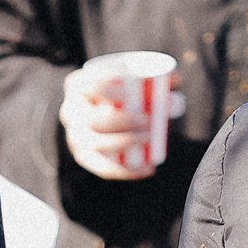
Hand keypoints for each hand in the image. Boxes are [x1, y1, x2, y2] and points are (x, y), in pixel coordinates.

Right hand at [61, 64, 173, 181]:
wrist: (97, 113)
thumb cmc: (116, 91)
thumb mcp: (127, 79)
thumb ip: (152, 76)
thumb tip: (176, 79)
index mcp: (76, 86)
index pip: (89, 86)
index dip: (108, 89)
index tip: (132, 91)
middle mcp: (70, 112)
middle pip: (93, 119)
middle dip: (122, 120)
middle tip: (148, 119)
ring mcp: (75, 138)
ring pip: (96, 144)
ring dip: (123, 143)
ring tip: (149, 138)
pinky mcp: (85, 158)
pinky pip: (103, 169)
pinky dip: (127, 171)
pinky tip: (148, 169)